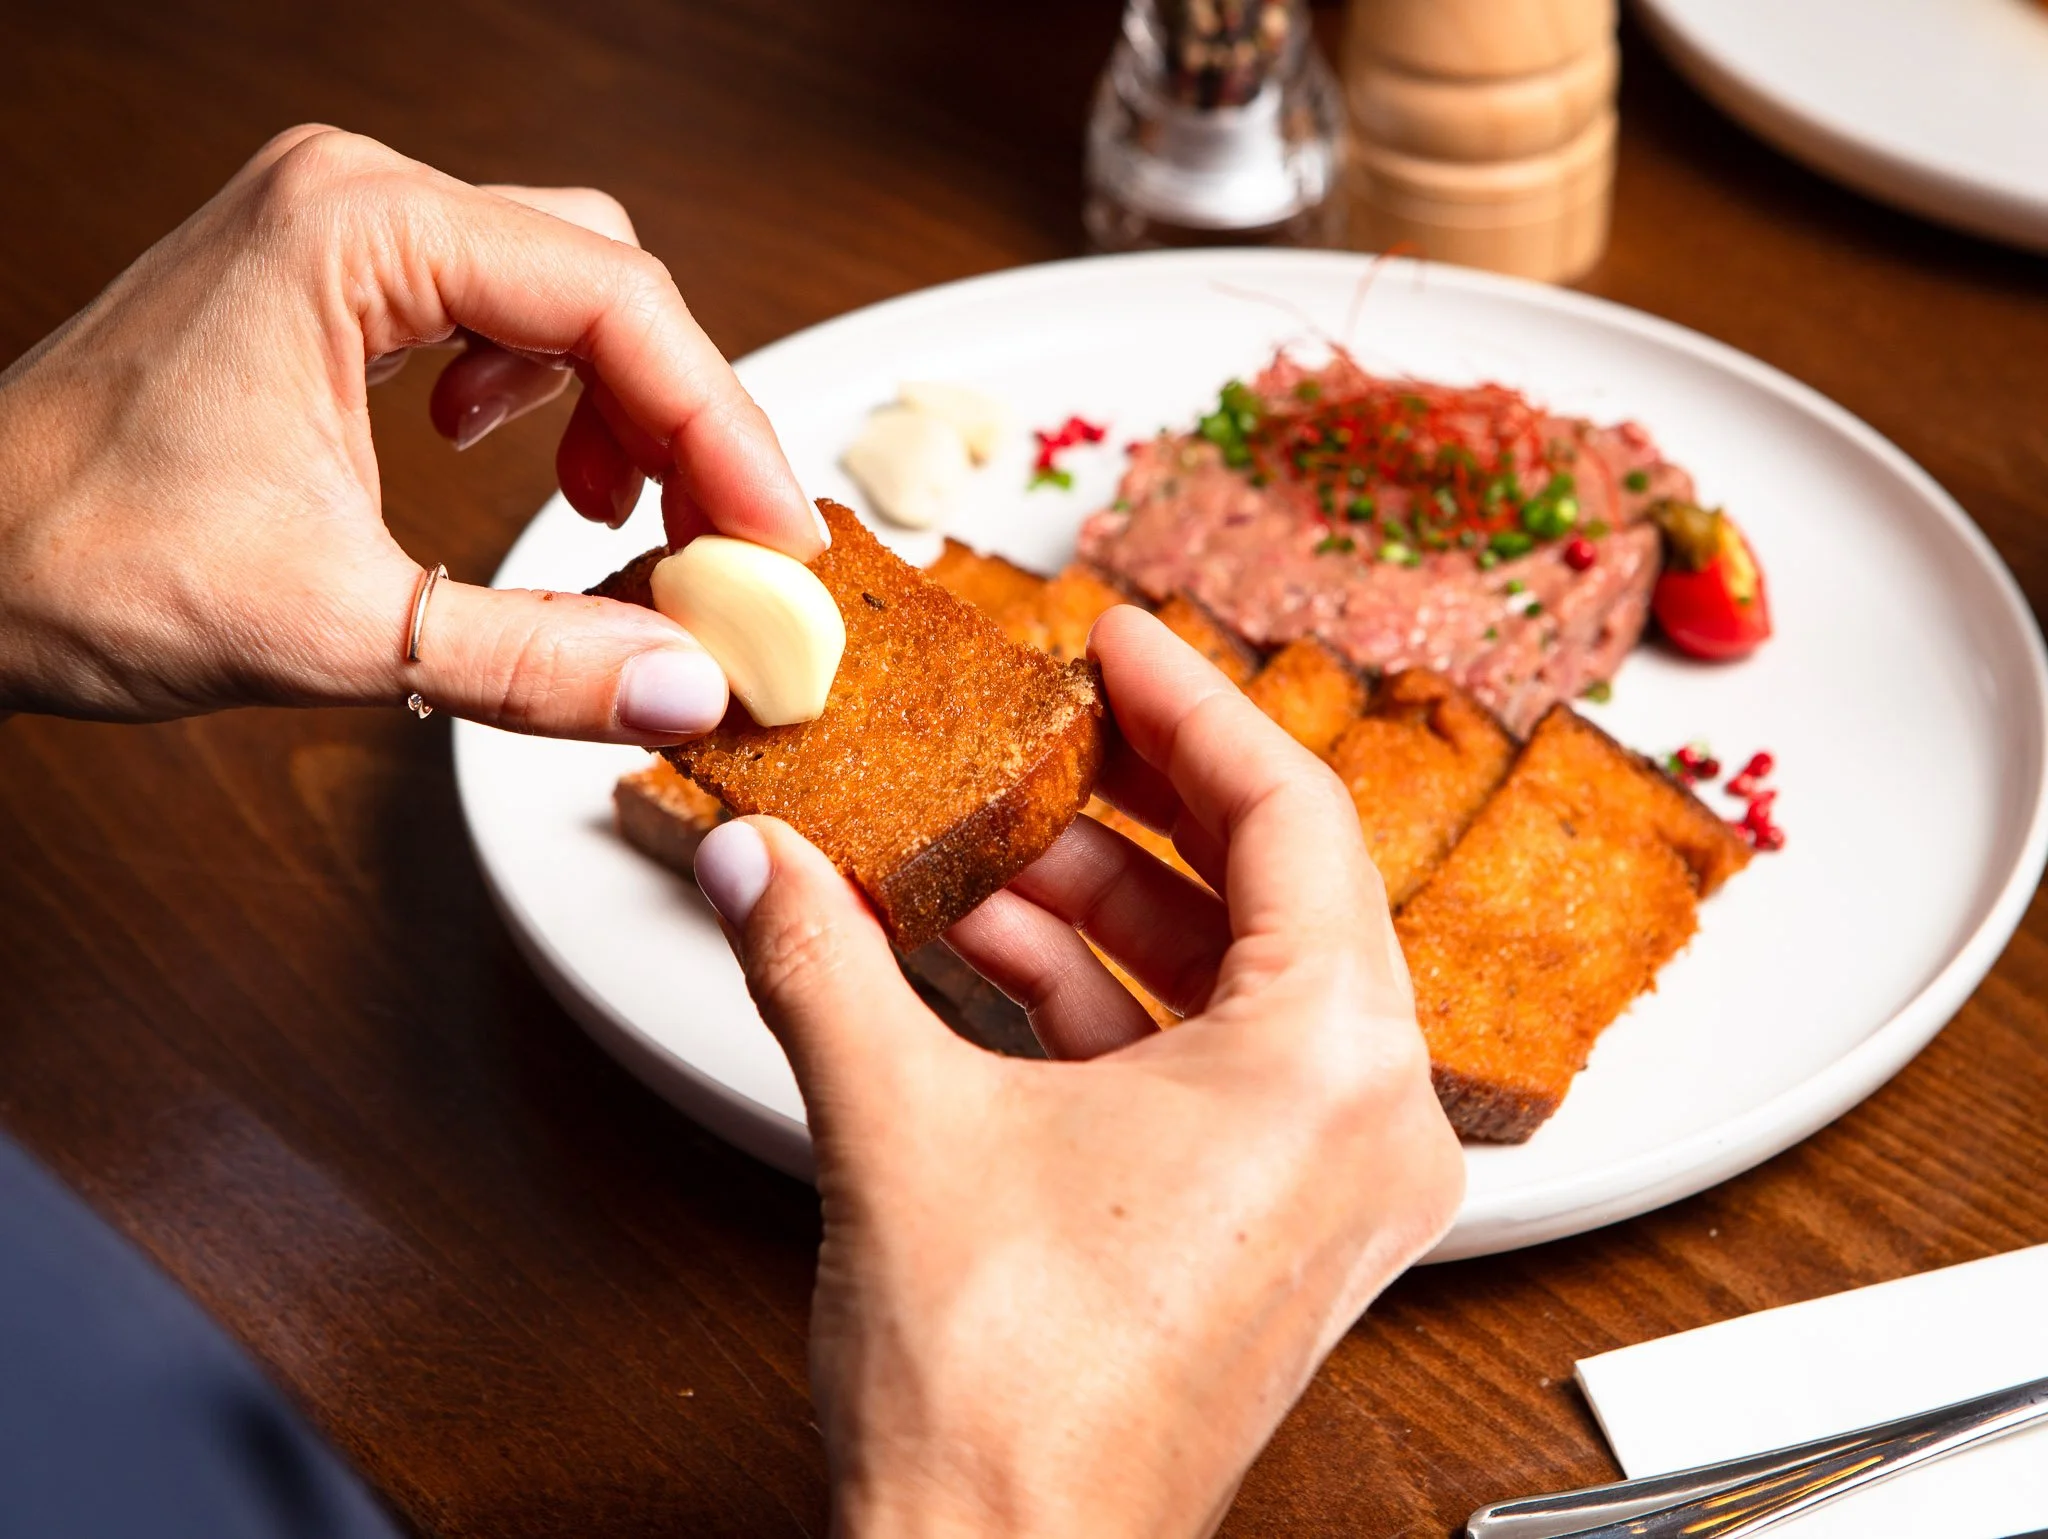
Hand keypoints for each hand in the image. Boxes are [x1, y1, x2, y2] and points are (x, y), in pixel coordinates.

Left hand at [0, 125, 822, 736]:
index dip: (724, 428)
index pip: (615, 305)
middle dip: (684, 420)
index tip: (776, 537)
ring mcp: (337, 236)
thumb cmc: (74, 557)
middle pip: (606, 283)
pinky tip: (517, 466)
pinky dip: (547, 395)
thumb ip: (537, 659)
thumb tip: (687, 684)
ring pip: (561, 290)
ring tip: (620, 518)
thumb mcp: (340, 627)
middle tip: (721, 549)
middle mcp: (354, 202)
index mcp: (356, 233)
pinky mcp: (326, 286)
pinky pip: (494, 311)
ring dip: (621, 408)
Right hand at [691, 606, 1463, 1537]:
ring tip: (984, 845)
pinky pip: (1206, 1063)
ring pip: (1229, 979)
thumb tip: (756, 860)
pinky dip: (1107, 1000)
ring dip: (1102, 905)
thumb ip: (818, 959)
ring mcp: (1329, 1186)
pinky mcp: (1270, 1231)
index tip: (1116, 642)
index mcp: (1334, 1066)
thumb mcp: (896, 1124)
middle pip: (1268, 888)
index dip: (1191, 705)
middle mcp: (1369, 1124)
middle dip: (1133, 803)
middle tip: (1047, 726)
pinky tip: (991, 954)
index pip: (1288, 813)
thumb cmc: (1007, 1401)